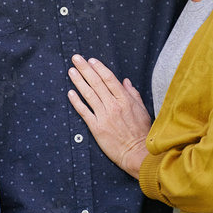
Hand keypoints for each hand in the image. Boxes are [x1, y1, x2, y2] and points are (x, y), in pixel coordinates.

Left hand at [67, 55, 149, 178]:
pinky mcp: (97, 127)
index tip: (90, 60)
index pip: (109, 79)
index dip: (99, 68)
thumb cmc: (142, 133)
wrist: (138, 154)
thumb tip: (126, 81)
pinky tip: (70, 93)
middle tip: (76, 58)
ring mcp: (105, 116)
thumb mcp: (142, 110)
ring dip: (78, 81)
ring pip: (89, 94)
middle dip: (85, 69)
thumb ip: (133, 94)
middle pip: (97, 83)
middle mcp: (114, 105)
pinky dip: (76, 101)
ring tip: (71, 71)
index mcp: (126, 100)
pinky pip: (84, 111)